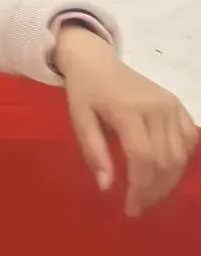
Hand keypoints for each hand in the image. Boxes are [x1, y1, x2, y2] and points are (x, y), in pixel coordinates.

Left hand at [55, 24, 197, 216]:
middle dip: (153, 191)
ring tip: (149, 194)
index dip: (140, 189)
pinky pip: (188, 139)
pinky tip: (166, 172)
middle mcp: (155, 107)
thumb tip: (106, 187)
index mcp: (127, 109)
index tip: (130, 208)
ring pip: (179, 155)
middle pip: (164, 161)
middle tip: (139, 205)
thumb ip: (93, 151)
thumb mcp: (79, 118)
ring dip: (168, 181)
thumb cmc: (84, 90)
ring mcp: (169, 104)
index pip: (143, 158)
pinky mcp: (177, 104)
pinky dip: (181, 161)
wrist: (95, 59)